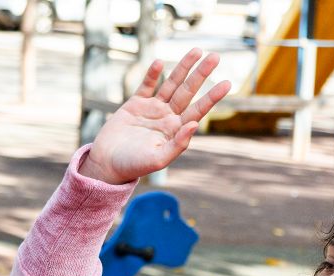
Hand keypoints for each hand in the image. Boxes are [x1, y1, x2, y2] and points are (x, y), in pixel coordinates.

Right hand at [81, 49, 231, 185]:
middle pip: (187, 91)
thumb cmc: (133, 166)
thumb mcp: (158, 160)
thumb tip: (194, 124)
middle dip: (201, 74)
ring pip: (171, 84)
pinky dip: (153, 74)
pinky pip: (147, 86)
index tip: (227, 83)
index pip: (198, 110)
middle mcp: (167, 117)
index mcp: (175, 130)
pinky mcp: (135, 104)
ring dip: (183, 68)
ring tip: (196, 51)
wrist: (107, 164)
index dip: (212, 97)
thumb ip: (178, 144)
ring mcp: (152, 109)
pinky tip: (160, 63)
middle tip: (215, 56)